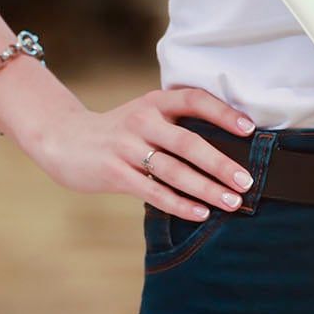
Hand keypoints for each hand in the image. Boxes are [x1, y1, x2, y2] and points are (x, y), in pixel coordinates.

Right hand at [26, 84, 256, 218]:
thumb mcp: (144, 116)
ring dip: (206, 189)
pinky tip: (200, 213)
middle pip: (188, 142)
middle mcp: (142, 120)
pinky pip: (153, 192)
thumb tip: (226, 148)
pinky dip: (180, 204)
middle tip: (246, 180)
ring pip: (173, 171)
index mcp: (154, 101)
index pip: (194, 99)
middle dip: (220, 164)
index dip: (223, 113)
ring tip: (231, 202)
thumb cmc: (118, 132)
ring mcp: (126, 147)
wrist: (64, 140)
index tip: (249, 130)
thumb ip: (175, 125)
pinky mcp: (114, 173)